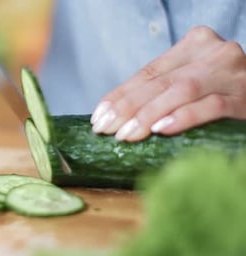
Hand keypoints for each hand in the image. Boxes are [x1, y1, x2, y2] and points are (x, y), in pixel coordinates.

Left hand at [90, 26, 245, 141]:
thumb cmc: (221, 94)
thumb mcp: (191, 83)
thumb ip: (162, 89)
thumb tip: (116, 113)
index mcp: (195, 45)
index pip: (148, 72)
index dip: (120, 94)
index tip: (98, 116)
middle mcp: (214, 53)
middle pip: (161, 82)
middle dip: (128, 107)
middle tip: (105, 129)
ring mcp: (232, 74)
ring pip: (182, 90)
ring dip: (149, 114)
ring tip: (125, 134)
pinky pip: (211, 106)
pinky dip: (183, 117)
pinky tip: (161, 130)